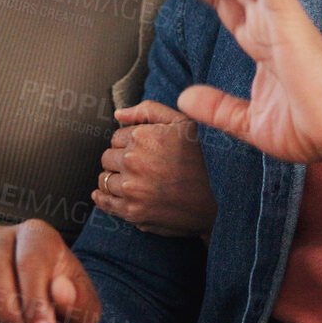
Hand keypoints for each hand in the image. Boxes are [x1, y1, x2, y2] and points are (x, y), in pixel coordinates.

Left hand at [93, 101, 216, 237]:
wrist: (218, 203)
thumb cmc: (203, 160)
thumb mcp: (184, 124)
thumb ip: (148, 111)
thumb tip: (118, 113)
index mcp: (144, 136)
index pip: (117, 137)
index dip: (130, 144)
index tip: (144, 152)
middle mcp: (134, 160)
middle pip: (108, 157)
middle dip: (120, 160)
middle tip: (140, 168)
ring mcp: (131, 187)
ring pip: (105, 178)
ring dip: (115, 179)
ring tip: (134, 183)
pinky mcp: (131, 211)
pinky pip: (103, 201)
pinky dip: (103, 198)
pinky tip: (112, 195)